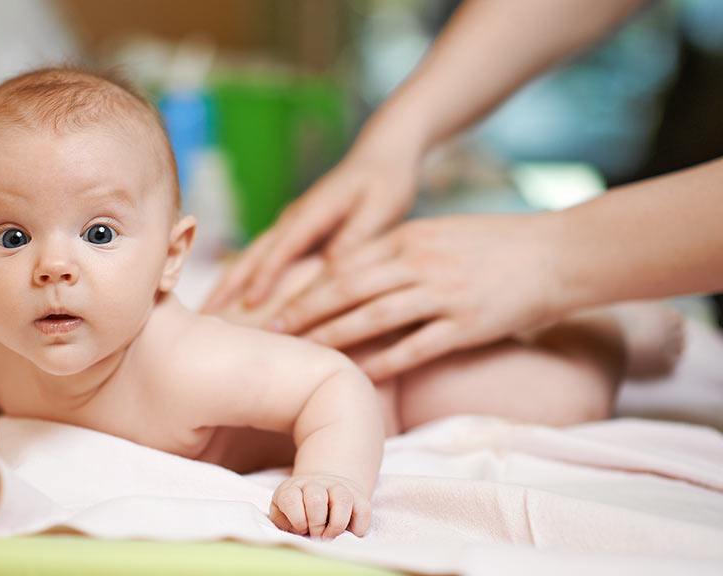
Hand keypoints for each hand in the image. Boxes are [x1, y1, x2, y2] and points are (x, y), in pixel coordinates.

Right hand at [203, 146, 417, 312]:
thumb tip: (331, 269)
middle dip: (228, 283)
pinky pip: (267, 256)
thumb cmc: (387, 179)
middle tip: (205, 314)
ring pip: (255, 255)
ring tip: (210, 310)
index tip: (247, 306)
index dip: (264, 278)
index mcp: (313, 212)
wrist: (382, 153)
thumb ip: (356, 237)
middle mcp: (295, 217)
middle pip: (255, 253)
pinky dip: (248, 276)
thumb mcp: (381, 208)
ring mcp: (292, 223)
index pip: (282, 249)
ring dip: (231, 282)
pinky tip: (240, 297)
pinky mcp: (298, 230)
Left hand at [270, 473, 371, 538]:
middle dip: (316, 524)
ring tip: (331, 536)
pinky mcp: (358, 496)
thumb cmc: (299, 509)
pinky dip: (359, 526)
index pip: (291, 499)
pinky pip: (364, 509)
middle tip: (317, 536)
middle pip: (316, 499)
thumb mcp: (282, 513)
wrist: (322, 488)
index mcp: (293, 488)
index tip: (301, 529)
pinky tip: (351, 533)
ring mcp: (338, 487)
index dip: (296, 519)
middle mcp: (316, 484)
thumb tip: (293, 531)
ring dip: (337, 524)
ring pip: (342, 499)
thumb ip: (282, 522)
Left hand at [273, 213, 557, 378]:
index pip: (345, 263)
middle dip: (305, 310)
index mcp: (410, 238)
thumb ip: (399, 250)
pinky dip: (382, 363)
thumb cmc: (497, 244)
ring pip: (372, 317)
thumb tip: (356, 269)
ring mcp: (443, 294)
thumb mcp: (440, 233)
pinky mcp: (467, 325)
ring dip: (332, 336)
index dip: (307, 284)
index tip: (277, 300)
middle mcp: (419, 263)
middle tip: (271, 329)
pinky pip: (414, 348)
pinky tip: (357, 376)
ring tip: (303, 353)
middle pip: (347, 288)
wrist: (560, 253)